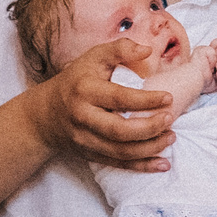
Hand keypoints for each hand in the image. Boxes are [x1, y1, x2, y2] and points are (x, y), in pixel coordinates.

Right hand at [28, 38, 178, 170]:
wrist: (45, 114)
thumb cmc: (76, 80)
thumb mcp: (93, 58)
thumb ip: (120, 49)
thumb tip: (147, 50)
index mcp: (85, 91)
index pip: (118, 97)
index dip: (145, 100)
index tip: (168, 97)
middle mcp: (83, 117)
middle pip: (119, 130)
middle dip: (149, 127)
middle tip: (170, 118)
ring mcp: (85, 140)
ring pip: (120, 151)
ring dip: (150, 148)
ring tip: (171, 137)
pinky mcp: (90, 155)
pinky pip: (117, 164)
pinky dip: (142, 166)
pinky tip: (162, 164)